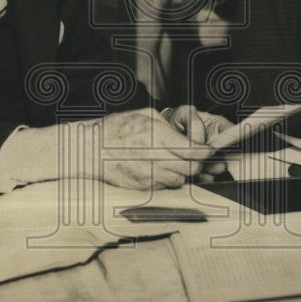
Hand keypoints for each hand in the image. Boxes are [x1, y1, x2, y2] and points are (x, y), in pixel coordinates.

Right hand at [91, 108, 219, 189]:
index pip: (194, 150)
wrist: (92, 150)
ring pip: (181, 180)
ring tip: (173, 161)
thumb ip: (168, 123)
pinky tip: (160, 169)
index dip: (206, 151)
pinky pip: (166, 186)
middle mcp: (155, 157)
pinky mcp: (144, 187)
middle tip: (194, 156)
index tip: (209, 149)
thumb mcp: (144, 115)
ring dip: (183, 172)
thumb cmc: (116, 129)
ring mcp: (149, 175)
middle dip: (197, 163)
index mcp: (157, 136)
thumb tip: (186, 129)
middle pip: (192, 168)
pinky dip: (168, 179)